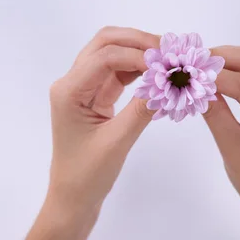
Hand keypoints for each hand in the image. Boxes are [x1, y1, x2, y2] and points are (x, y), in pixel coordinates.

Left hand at [47, 27, 158, 216]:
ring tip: (169, 60)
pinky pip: (118, 72)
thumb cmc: (88, 174)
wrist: (74, 197)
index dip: (138, 54)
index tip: (168, 63)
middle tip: (170, 53)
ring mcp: (84, 87)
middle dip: (138, 42)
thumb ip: (142, 109)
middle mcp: (72, 82)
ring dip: (140, 52)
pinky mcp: (96, 95)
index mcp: (68, 91)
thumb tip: (169, 82)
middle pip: (105, 43)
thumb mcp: (117, 141)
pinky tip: (159, 73)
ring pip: (112, 53)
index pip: (105, 57)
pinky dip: (139, 69)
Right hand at [203, 46, 239, 222]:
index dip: (218, 75)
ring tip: (202, 66)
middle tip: (194, 61)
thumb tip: (195, 83)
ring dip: (231, 60)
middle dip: (225, 57)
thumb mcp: (230, 147)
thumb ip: (215, 112)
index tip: (189, 71)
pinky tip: (217, 74)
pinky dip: (238, 70)